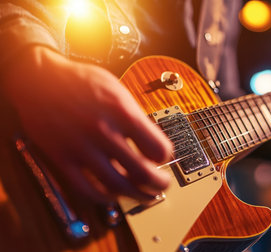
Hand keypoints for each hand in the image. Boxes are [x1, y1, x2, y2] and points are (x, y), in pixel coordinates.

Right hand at [1, 46, 172, 203]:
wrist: (39, 78)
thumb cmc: (80, 81)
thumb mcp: (117, 90)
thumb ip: (135, 118)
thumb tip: (152, 143)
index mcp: (122, 112)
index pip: (158, 148)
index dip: (165, 157)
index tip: (163, 157)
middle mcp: (104, 131)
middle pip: (142, 173)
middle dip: (159, 184)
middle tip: (161, 184)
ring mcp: (82, 147)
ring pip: (117, 185)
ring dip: (136, 195)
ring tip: (144, 195)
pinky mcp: (62, 158)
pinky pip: (86, 189)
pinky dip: (104, 197)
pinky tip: (112, 194)